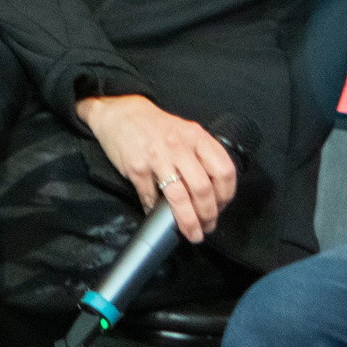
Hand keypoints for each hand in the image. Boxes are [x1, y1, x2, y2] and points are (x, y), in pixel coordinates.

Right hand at [73, 94, 238, 243]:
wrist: (121, 113)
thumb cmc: (155, 126)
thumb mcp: (185, 132)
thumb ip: (200, 155)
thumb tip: (212, 192)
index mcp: (196, 137)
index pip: (223, 170)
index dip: (226, 194)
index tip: (221, 206)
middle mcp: (179, 146)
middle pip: (203, 189)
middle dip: (208, 214)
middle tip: (207, 226)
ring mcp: (157, 157)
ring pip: (180, 198)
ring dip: (188, 222)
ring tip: (192, 232)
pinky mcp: (137, 168)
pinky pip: (151, 198)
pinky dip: (155, 213)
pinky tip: (158, 216)